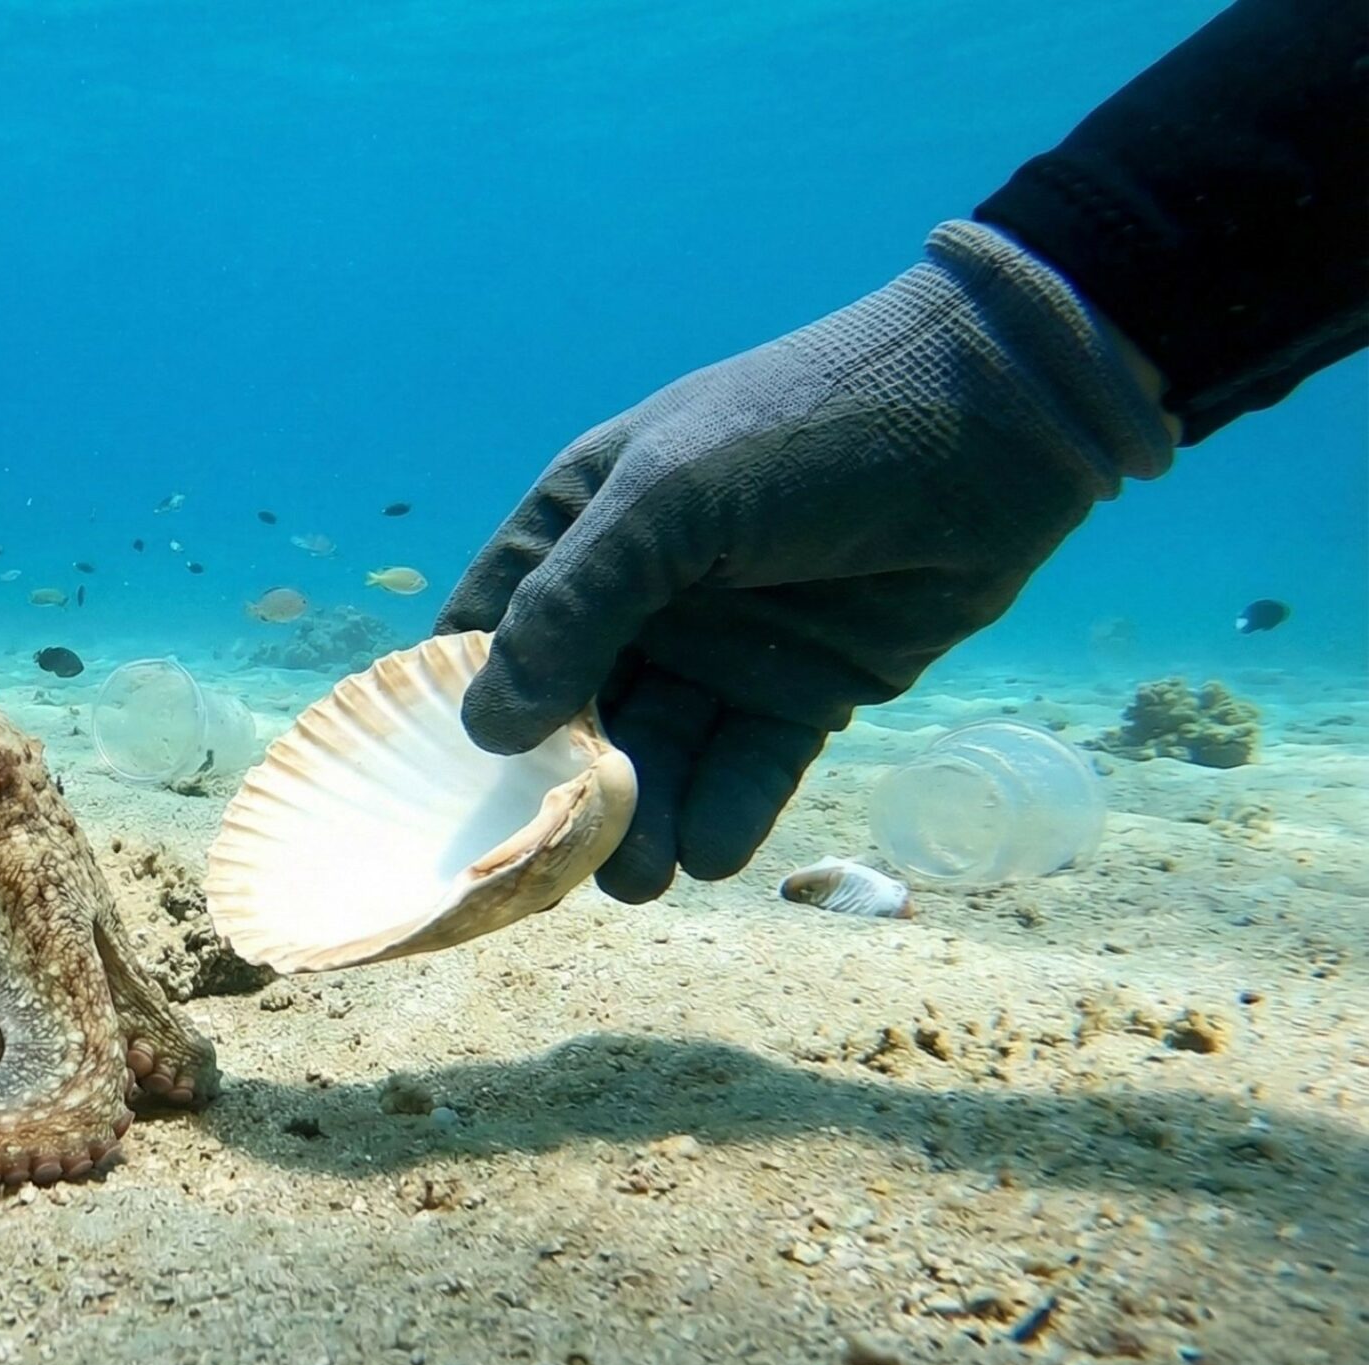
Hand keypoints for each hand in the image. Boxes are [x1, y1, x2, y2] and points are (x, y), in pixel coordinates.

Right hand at [438, 221, 1173, 902]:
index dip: (459, 704)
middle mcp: (641, 594)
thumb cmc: (806, 431)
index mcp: (585, 525)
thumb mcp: (667, 501)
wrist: (994, 420)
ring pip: (660, 752)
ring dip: (641, 818)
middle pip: (572, 712)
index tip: (436, 790)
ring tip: (634, 878)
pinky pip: (747, 767)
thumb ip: (575, 607)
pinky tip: (713, 852)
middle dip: (557, 788)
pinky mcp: (804, 691)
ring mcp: (721, 646)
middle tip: (546, 864)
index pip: (491, 627)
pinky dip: (726, 812)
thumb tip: (484, 726)